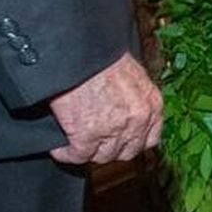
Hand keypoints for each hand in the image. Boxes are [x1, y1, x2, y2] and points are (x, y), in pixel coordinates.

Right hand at [48, 53, 162, 164]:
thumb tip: (127, 112)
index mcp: (152, 104)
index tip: (120, 142)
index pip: (150, 140)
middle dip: (110, 149)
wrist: (80, 54)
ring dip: (88, 152)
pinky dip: (66, 153)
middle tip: (95, 143)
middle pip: (126, 152)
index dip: (132, 143)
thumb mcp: (133, 76)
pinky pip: (77, 156)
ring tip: (76, 142)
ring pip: (102, 157)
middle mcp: (138, 120)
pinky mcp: (88, 136)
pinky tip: (60, 147)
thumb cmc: (102, 57)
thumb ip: (135, 98)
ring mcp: (114, 130)